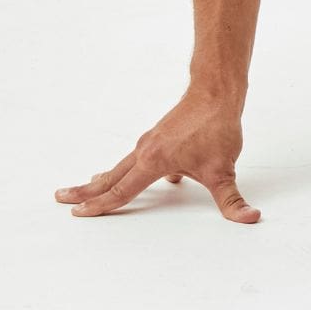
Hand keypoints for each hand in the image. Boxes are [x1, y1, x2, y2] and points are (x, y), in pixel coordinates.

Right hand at [53, 90, 259, 222]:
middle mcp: (146, 150)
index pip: (121, 191)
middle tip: (60, 196)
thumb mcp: (224, 170)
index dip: (100, 206)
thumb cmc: (217, 127)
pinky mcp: (161, 134)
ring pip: (122, 164)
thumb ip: (233, 200)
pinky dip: (128, 167)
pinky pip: (138, 156)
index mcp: (153, 162)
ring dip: (104, 177)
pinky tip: (138, 172)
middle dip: (86, 190)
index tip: (78, 213)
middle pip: (110, 176)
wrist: (218, 91)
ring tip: (89, 184)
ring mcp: (152, 140)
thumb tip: (250, 218)